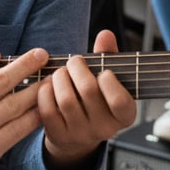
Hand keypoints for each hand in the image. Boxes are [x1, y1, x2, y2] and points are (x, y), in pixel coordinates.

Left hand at [38, 30, 135, 169]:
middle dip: (77, 68)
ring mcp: (81, 134)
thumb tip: (105, 34)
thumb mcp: (108, 80)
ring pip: (66, 99)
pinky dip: (45, 91)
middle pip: (88, 91)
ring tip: (61, 72)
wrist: (78, 135)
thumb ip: (109, 56)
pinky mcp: (59, 135)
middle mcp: (104, 128)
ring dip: (60, 77)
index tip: (103, 72)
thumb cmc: (96, 99)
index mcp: (124, 115)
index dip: (109, 81)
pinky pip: (48, 109)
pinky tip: (49, 84)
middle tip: (74, 61)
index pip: (119, 100)